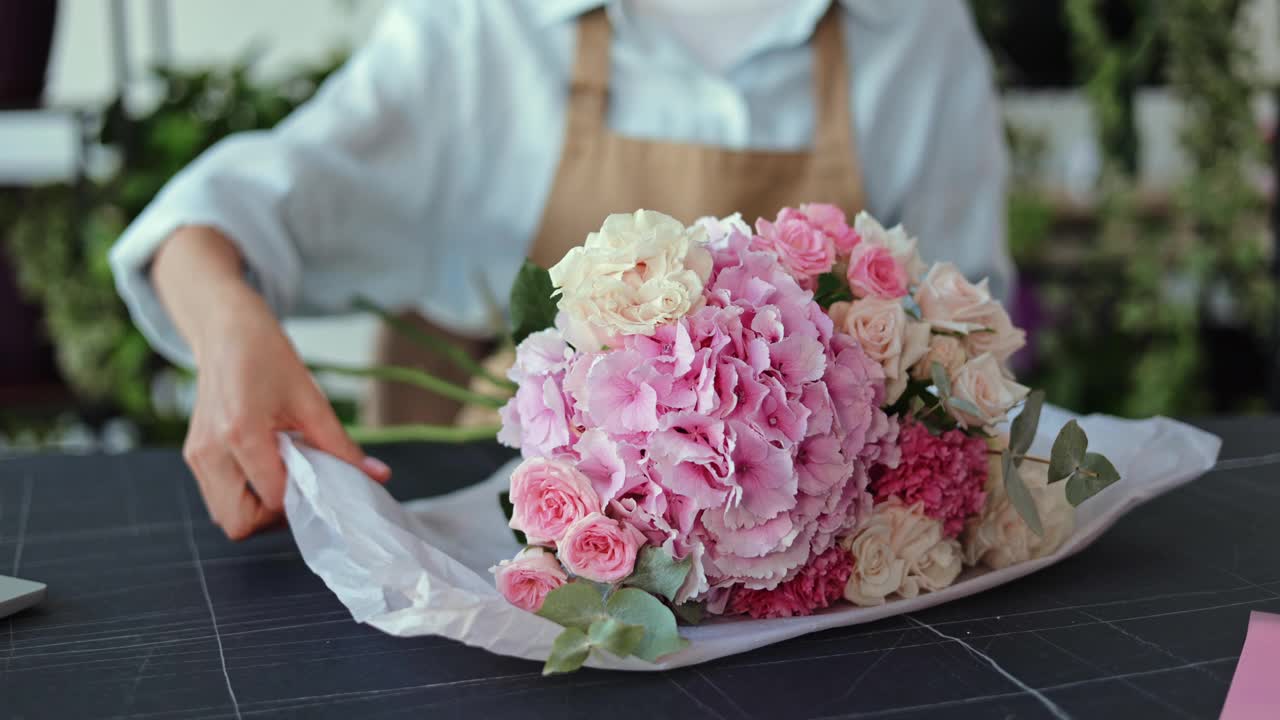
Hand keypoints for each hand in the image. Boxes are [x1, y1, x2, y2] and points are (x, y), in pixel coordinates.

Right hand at [154, 227, 391, 538]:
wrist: (226, 330)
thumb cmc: (267, 356)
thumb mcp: (312, 400)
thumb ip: (341, 445)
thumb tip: (376, 476)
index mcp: (241, 433)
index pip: (275, 498)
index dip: (305, 498)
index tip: (323, 481)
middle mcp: (211, 450)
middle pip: (239, 523)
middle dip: (275, 517)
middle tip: (301, 490)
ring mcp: (197, 456)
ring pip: (226, 516)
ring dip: (258, 509)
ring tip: (284, 475)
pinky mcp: (194, 455)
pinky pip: (218, 498)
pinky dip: (244, 495)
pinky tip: (267, 467)